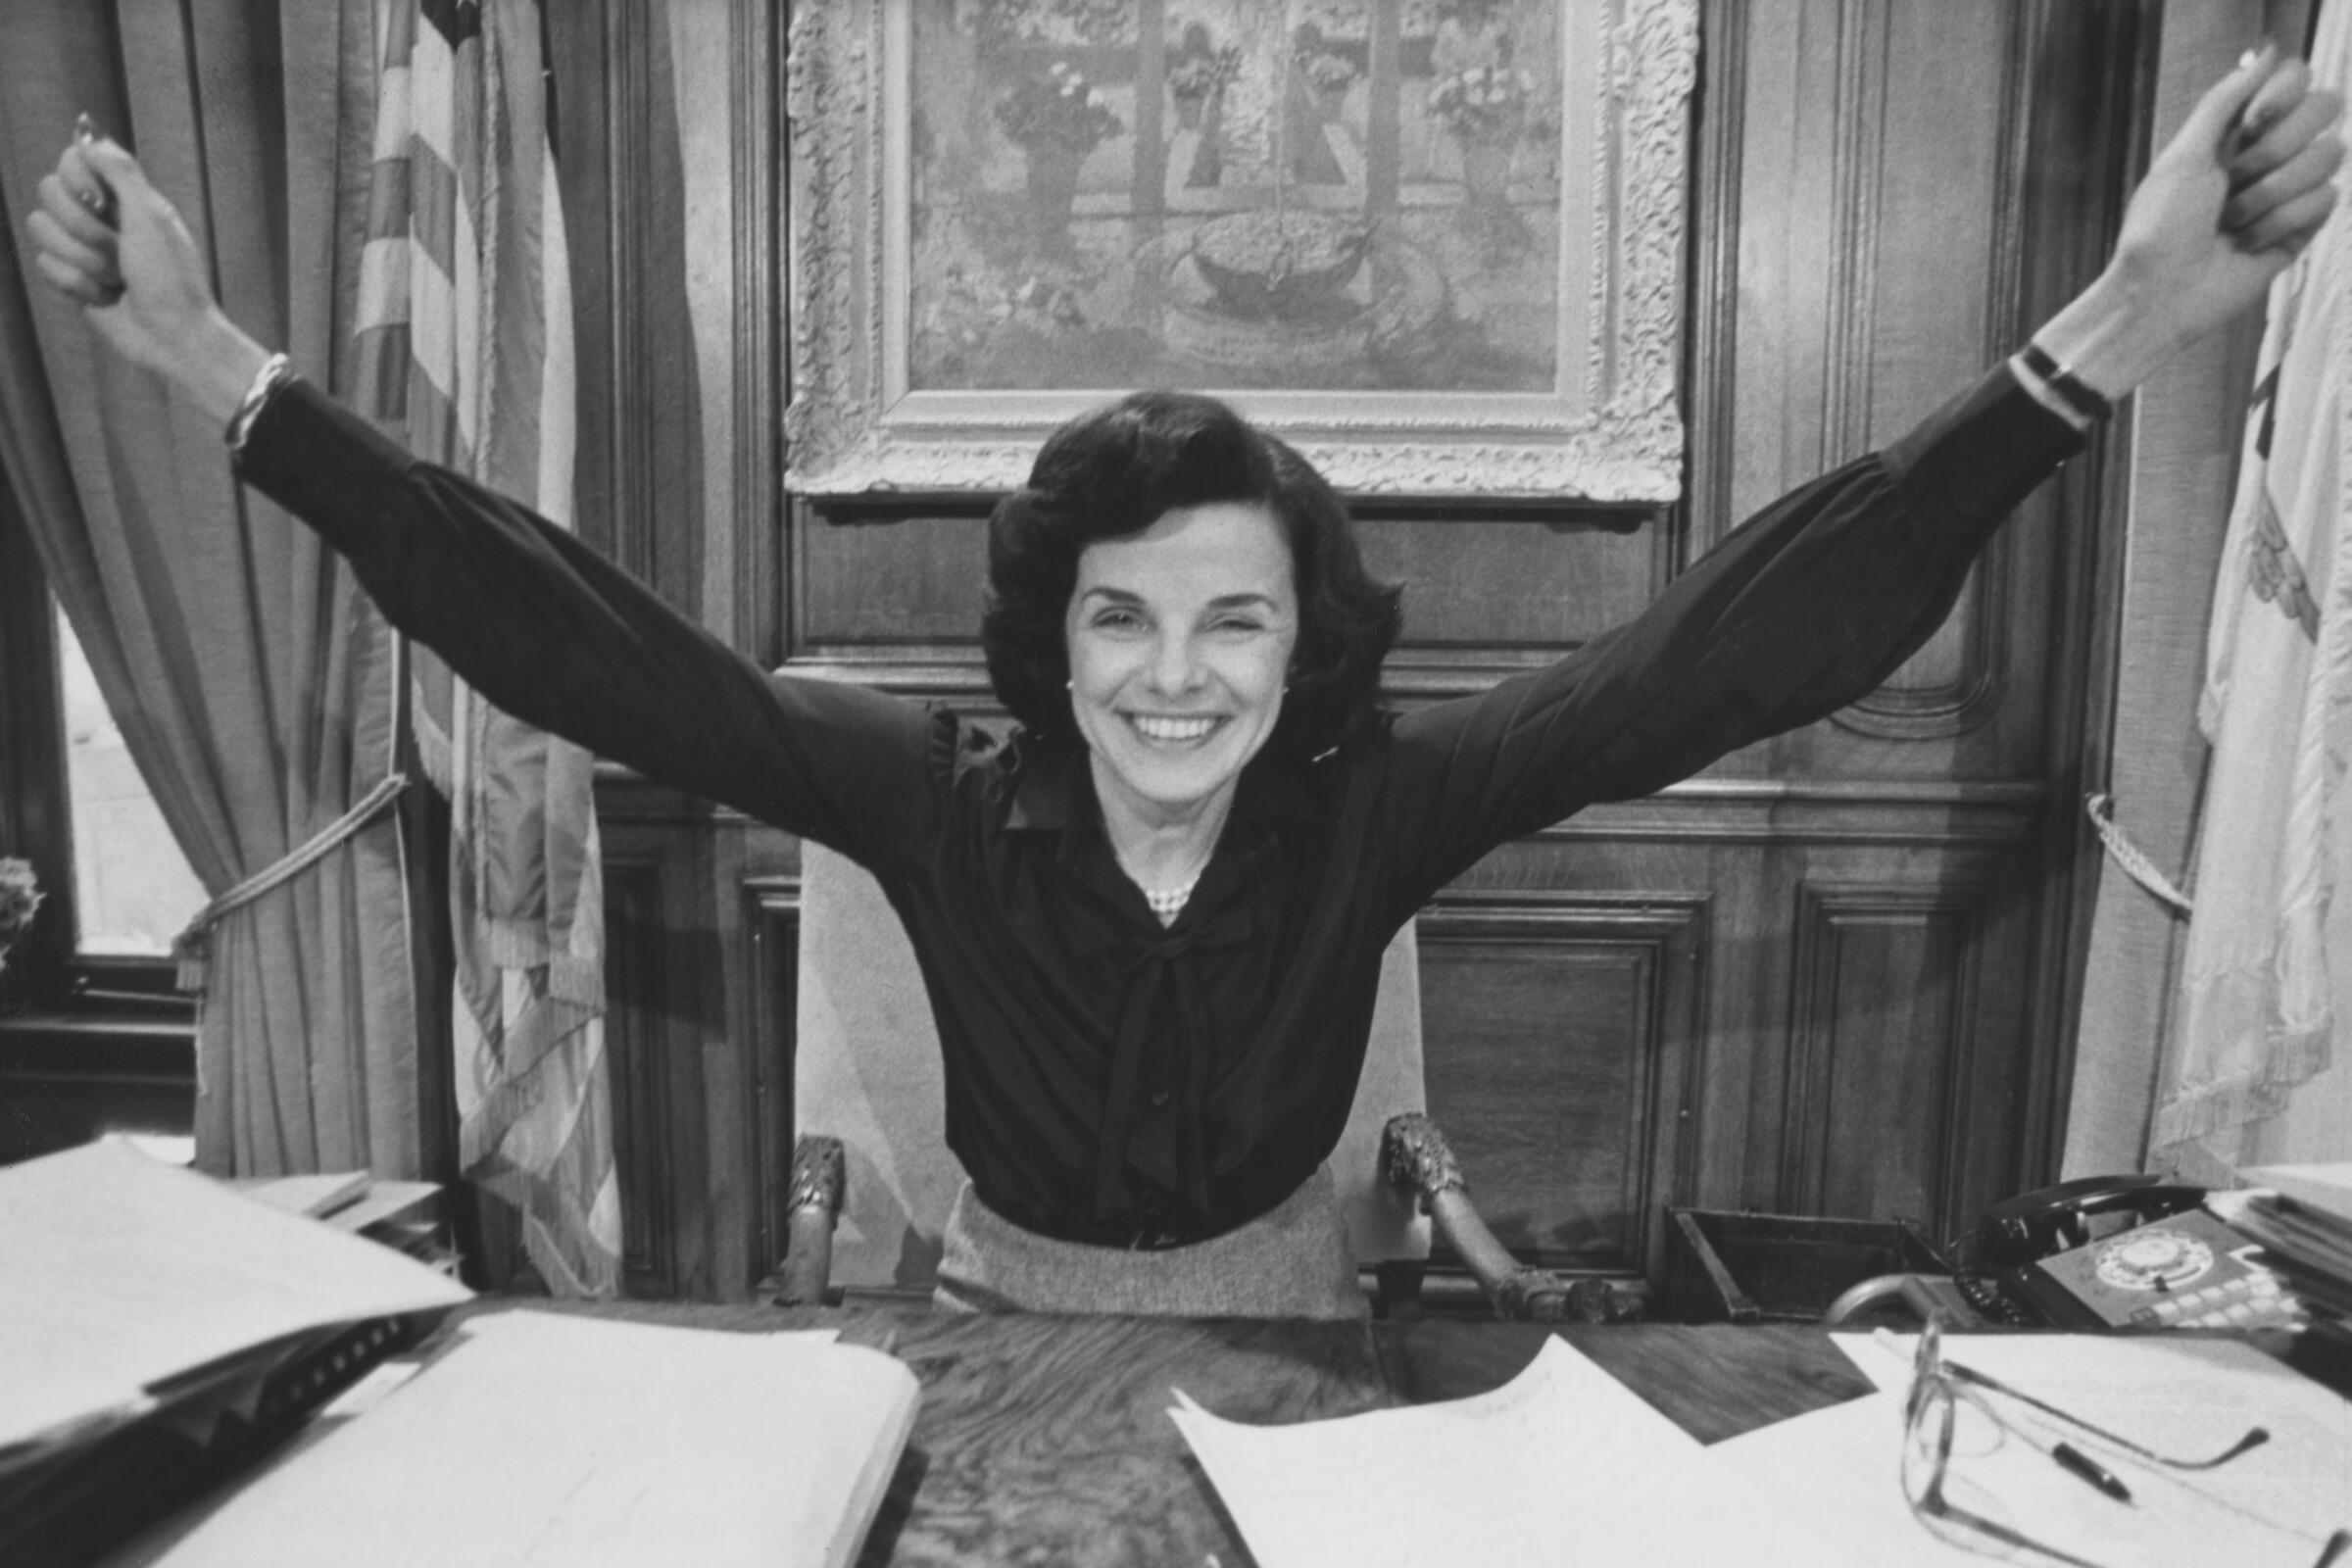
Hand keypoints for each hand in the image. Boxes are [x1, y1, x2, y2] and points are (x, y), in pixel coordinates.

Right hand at [23, 124, 264, 416]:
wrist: (173, 337)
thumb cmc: (171, 278)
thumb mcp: (151, 217)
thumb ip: (119, 170)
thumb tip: (86, 129)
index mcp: (124, 195)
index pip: (72, 159)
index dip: (78, 179)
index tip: (101, 202)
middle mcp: (100, 215)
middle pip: (49, 192)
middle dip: (84, 228)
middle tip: (120, 251)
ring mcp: (83, 246)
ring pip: (41, 229)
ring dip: (83, 259)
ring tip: (117, 278)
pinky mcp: (72, 277)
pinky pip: (45, 265)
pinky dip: (78, 284)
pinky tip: (106, 297)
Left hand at [2051, 47, 2343, 392]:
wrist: (2160, 294)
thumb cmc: (2159, 229)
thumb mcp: (2183, 156)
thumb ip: (2223, 100)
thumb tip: (2265, 53)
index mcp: (2236, 129)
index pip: (2295, 79)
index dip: (2282, 95)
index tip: (2249, 126)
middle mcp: (2269, 152)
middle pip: (2324, 107)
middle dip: (2275, 148)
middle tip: (2233, 180)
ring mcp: (2289, 188)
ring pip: (2329, 154)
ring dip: (2271, 192)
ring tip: (2232, 222)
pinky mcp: (2302, 226)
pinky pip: (2325, 199)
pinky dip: (2279, 222)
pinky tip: (2247, 244)